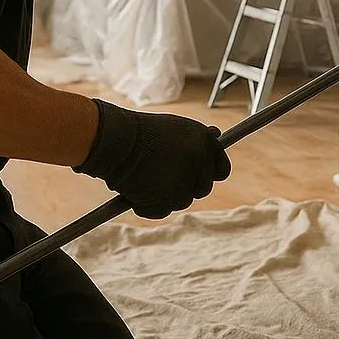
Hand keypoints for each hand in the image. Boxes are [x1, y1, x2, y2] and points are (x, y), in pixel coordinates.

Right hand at [73, 99, 230, 218]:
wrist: (116, 139)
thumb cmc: (142, 131)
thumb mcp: (176, 127)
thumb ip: (197, 138)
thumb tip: (217, 135)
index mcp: (205, 142)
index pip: (222, 170)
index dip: (207, 174)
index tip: (195, 176)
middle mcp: (200, 162)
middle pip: (202, 189)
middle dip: (185, 187)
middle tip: (162, 177)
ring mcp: (184, 183)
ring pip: (181, 201)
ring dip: (166, 195)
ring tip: (145, 178)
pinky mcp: (167, 200)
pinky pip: (160, 210)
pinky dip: (148, 205)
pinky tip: (136, 188)